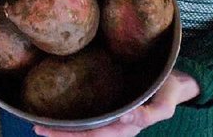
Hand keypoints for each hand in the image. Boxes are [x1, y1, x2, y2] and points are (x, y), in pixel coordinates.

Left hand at [33, 70, 199, 136]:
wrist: (176, 81)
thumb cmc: (169, 90)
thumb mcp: (164, 104)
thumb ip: (149, 113)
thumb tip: (124, 118)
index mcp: (125, 127)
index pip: (92, 135)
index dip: (70, 136)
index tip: (47, 131)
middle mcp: (116, 123)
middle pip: (84, 134)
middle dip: (60, 134)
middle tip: (36, 128)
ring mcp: (113, 114)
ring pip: (85, 125)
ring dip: (65, 127)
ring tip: (41, 123)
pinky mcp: (111, 101)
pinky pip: (91, 112)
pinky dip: (75, 113)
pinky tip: (60, 107)